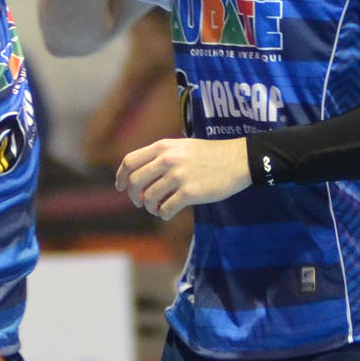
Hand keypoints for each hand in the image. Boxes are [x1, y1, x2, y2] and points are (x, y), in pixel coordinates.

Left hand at [117, 137, 250, 219]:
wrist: (238, 160)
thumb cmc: (210, 154)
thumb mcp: (182, 146)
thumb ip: (162, 156)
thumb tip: (141, 175)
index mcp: (164, 147)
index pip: (130, 161)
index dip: (121, 176)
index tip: (120, 187)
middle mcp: (168, 160)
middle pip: (136, 182)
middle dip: (134, 196)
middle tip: (140, 202)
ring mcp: (178, 176)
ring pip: (149, 198)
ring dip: (150, 207)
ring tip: (158, 208)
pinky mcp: (190, 193)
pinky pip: (166, 209)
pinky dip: (163, 214)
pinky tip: (168, 213)